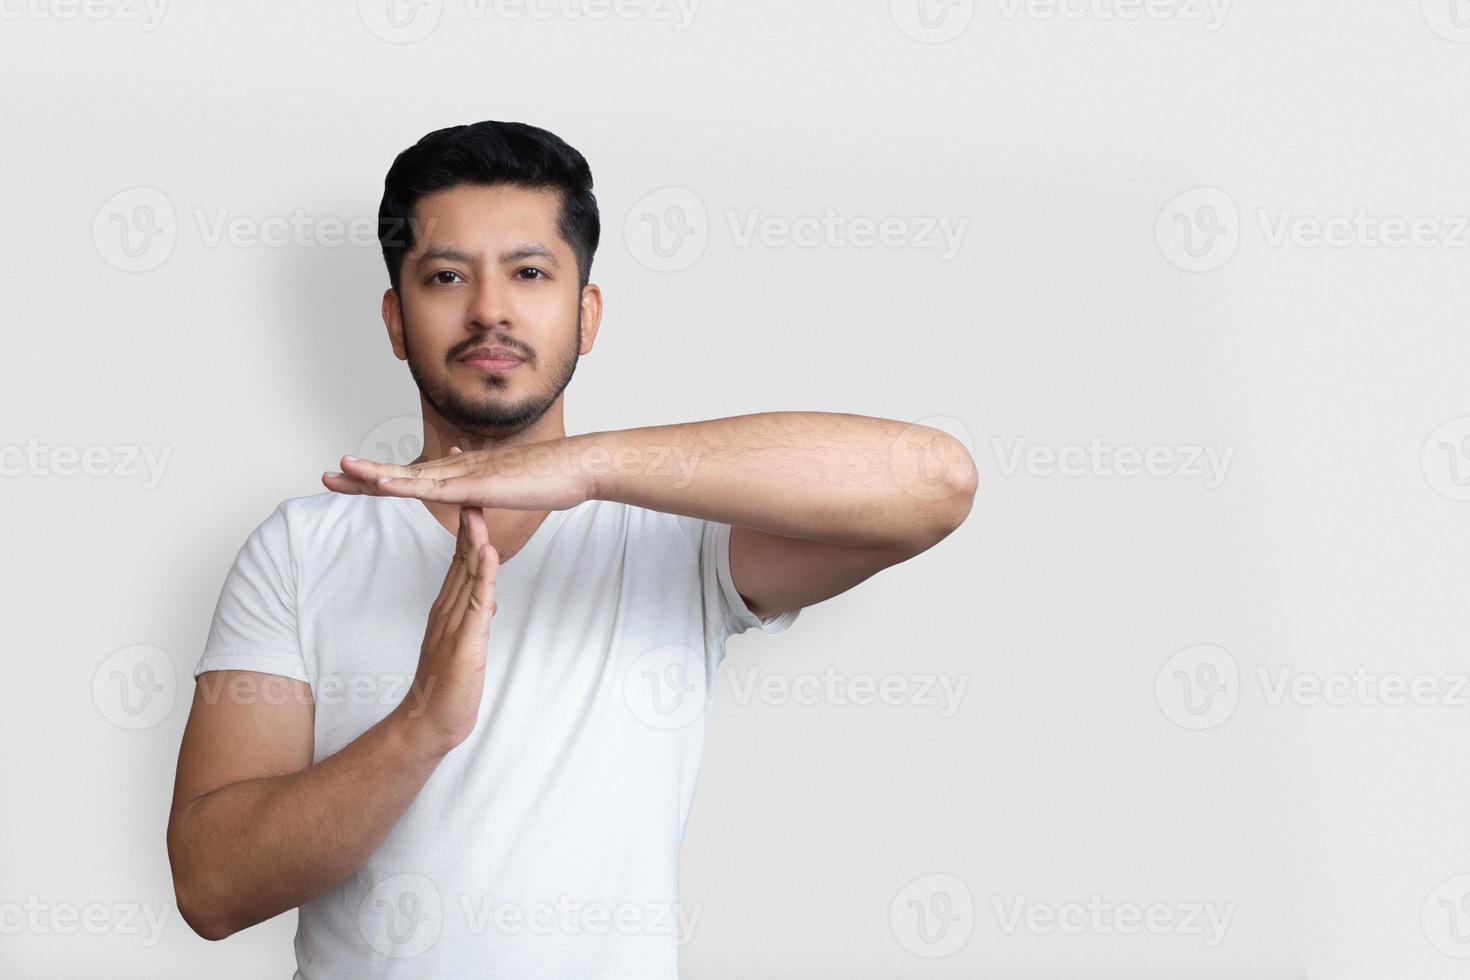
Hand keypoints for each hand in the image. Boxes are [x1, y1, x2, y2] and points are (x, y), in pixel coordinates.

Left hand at [324, 439, 593, 511]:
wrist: (575, 468)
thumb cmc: (549, 478)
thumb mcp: (509, 485)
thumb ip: (487, 486)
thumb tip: (472, 484)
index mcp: (461, 473)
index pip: (411, 477)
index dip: (379, 479)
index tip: (353, 480)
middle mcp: (457, 469)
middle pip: (399, 474)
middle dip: (362, 476)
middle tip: (327, 476)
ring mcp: (465, 475)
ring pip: (410, 476)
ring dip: (373, 474)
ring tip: (342, 469)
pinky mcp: (476, 485)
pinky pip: (435, 488)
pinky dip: (405, 484)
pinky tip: (383, 484)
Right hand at [392, 449, 500, 756]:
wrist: (432, 722)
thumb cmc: (449, 684)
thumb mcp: (465, 639)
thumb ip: (473, 613)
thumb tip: (487, 594)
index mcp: (448, 603)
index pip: (460, 553)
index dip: (467, 519)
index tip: (471, 486)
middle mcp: (448, 606)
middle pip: (460, 553)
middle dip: (467, 514)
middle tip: (466, 478)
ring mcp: (454, 622)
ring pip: (466, 572)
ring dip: (473, 537)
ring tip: (478, 504)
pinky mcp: (465, 642)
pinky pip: (475, 604)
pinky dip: (484, 577)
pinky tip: (489, 554)